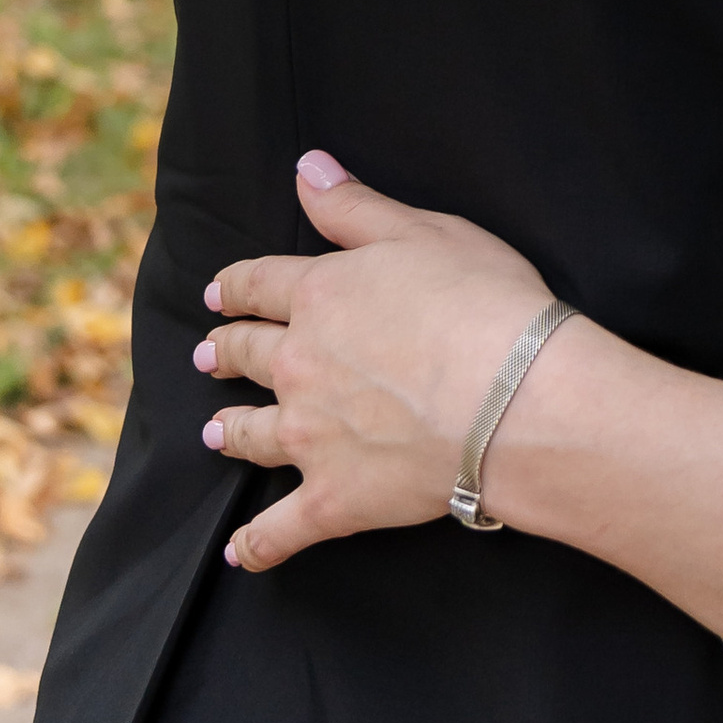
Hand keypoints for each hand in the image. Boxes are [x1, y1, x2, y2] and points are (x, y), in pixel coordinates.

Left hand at [199, 152, 561, 573]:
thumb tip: (305, 168)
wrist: (513, 400)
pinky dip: (257, 545)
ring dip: (228, 432)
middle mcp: (300, 364)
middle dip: (224, 352)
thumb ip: (356, 206)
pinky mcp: (333, 499)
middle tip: (210, 355)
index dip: (236, 286)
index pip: (261, 284)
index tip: (219, 292)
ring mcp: (310, 436)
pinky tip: (243, 553)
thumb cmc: (486, 304)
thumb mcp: (426, 232)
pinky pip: (281, 530)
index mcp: (321, 295)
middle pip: (247, 355)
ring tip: (214, 433)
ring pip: (251, 435)